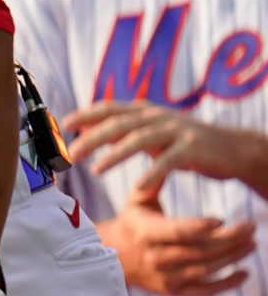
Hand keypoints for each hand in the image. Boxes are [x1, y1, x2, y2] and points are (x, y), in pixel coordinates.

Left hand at [66, 100, 267, 198]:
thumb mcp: (152, 135)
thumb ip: (124, 133)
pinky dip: (153, 173)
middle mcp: (158, 116)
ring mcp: (176, 130)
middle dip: (91, 139)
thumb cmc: (185, 144)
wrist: (233, 149)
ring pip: (139, 139)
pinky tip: (139, 187)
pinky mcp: (193, 148)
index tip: (63, 126)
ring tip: (95, 170)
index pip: (109, 108)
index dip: (85, 115)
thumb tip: (89, 133)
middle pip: (118, 124)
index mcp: (145, 111)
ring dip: (115, 155)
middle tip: (70, 155)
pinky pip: (169, 161)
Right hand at [95, 186, 254, 295]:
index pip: (176, 232)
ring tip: (252, 242)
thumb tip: (167, 154)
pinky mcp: (174, 291)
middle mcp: (155, 257)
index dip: (199, 227)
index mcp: (145, 232)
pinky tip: (245, 273)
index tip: (221, 218)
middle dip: (229, 239)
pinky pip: (204, 292)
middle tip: (252, 225)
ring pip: (206, 269)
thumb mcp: (137, 199)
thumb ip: (154, 181)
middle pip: (199, 251)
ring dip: (233, 257)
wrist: (113, 257)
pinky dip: (227, 285)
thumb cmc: (132, 220)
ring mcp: (165, 277)